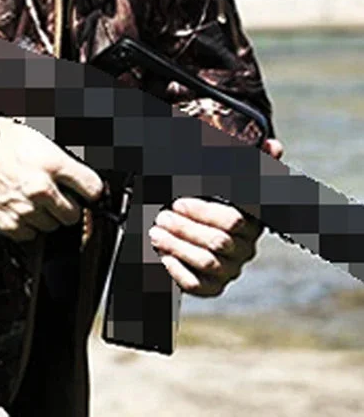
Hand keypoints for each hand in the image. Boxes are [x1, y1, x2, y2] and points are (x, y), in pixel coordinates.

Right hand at [0, 119, 102, 241]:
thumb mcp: (33, 139)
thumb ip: (55, 160)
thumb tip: (72, 175)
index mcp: (52, 163)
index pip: (92, 188)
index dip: (89, 191)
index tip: (85, 192)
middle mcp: (42, 189)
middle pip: (73, 213)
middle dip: (66, 206)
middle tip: (53, 196)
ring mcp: (26, 209)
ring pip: (51, 226)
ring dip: (45, 217)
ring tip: (30, 200)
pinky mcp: (9, 224)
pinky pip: (30, 235)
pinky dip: (26, 226)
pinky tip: (17, 209)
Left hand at [149, 137, 283, 295]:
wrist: (187, 227)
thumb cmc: (204, 199)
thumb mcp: (220, 179)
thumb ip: (247, 162)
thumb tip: (275, 146)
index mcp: (250, 221)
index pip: (233, 220)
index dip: (204, 212)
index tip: (178, 201)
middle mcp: (244, 248)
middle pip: (218, 242)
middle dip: (186, 228)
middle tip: (163, 215)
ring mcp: (230, 269)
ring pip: (207, 262)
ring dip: (178, 246)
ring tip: (157, 231)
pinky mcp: (213, 286)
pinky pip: (198, 285)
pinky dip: (178, 270)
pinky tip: (163, 255)